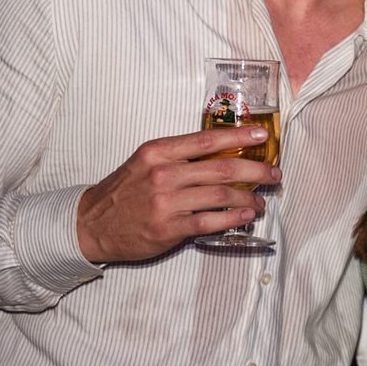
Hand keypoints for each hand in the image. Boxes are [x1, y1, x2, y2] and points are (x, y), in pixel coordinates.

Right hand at [76, 127, 279, 263]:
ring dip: (249, 199)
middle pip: (223, 168)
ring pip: (222, 195)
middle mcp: (164, 174)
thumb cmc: (124, 192)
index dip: (240, 138)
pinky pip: (211, 221)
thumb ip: (180, 157)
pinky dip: (233, 218)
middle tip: (274, 175)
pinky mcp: (169, 228)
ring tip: (261, 202)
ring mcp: (166, 202)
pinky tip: (245, 216)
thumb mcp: (146, 162)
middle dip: (256, 171)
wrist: (92, 223)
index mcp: (159, 152)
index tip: (262, 137)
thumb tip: (223, 154)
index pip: (208, 140)